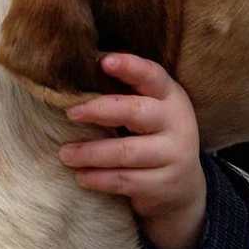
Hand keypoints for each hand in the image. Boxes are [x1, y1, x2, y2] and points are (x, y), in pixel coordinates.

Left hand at [58, 53, 206, 248]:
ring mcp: (173, 155)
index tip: (104, 62)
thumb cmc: (152, 136)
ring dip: (91, 153)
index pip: (152, 75)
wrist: (183, 187)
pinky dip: (99, 179)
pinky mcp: (164, 184)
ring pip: (126, 152)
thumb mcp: (150, 110)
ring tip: (65, 154)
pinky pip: (126, 180)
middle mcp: (176, 123)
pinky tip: (81, 176)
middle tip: (71, 113)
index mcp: (170, 96)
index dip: (130, 67)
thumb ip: (125, 94)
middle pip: (136, 112)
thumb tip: (77, 74)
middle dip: (100, 110)